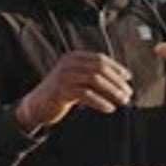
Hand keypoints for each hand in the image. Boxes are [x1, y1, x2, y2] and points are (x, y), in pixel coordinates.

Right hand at [15, 51, 132, 131]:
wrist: (37, 105)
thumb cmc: (61, 92)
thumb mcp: (76, 78)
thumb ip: (93, 75)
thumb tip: (121, 79)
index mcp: (73, 57)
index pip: (100, 59)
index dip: (116, 68)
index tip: (128, 78)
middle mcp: (68, 64)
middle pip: (99, 68)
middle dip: (116, 81)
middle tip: (128, 93)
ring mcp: (64, 76)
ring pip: (94, 80)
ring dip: (112, 91)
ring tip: (122, 101)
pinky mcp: (61, 91)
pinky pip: (86, 95)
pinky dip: (100, 102)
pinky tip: (109, 108)